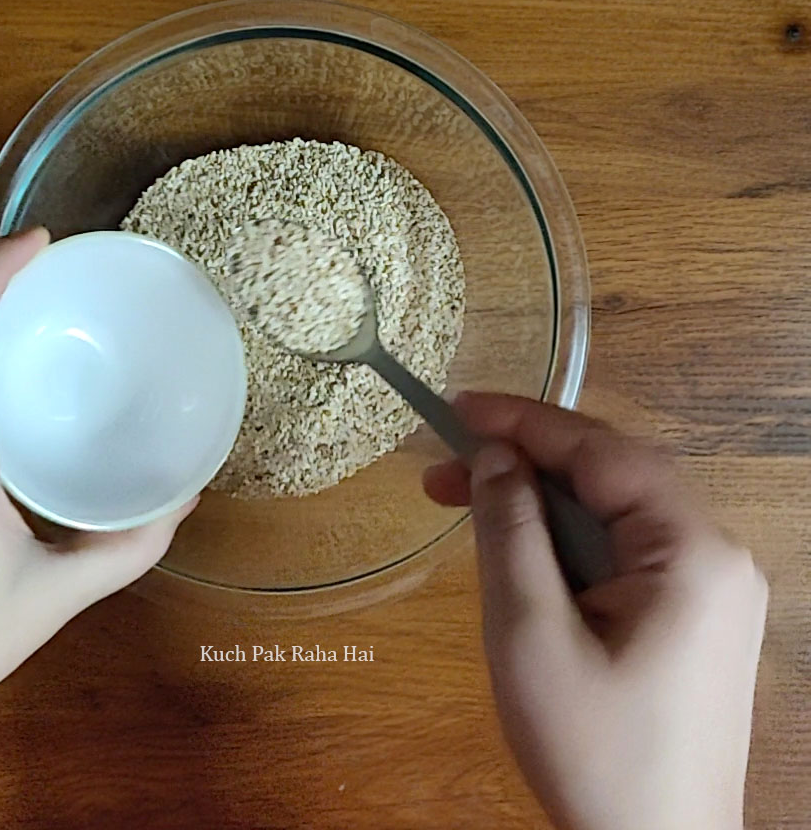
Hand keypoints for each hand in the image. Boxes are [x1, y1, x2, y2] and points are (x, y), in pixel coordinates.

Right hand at [424, 393, 766, 829]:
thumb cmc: (591, 749)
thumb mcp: (531, 633)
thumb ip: (510, 531)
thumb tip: (493, 455)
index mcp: (693, 552)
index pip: (602, 452)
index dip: (524, 421)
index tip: (455, 405)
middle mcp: (715, 556)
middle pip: (610, 476)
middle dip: (522, 462)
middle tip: (439, 464)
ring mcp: (709, 588)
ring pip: (611, 513)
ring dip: (536, 501)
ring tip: (458, 498)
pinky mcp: (691, 617)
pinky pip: (622, 551)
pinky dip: (563, 540)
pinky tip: (513, 545)